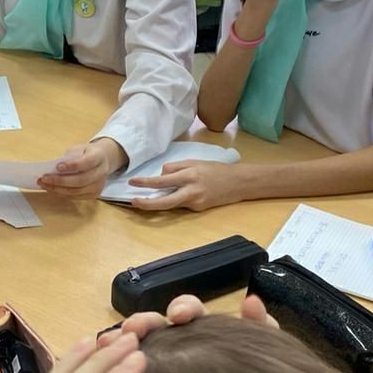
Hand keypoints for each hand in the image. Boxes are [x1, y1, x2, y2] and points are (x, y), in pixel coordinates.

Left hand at [38, 138, 125, 198]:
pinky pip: (75, 196)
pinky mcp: (93, 194)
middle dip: (60, 181)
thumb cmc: (86, 153)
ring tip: (43, 184)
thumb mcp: (79, 149)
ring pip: (76, 191)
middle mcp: (101, 172)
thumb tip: (53, 169)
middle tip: (44, 178)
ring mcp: (98, 185)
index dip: (72, 165)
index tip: (57, 167)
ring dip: (57, 189)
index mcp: (99, 157)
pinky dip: (61, 193)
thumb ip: (69, 157)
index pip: (87, 162)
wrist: (102, 161)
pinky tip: (51, 188)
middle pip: (81, 180)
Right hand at [96, 293, 277, 349]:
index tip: (178, 316)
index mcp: (205, 337)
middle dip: (144, 322)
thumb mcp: (267, 366)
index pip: (190, 313)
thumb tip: (251, 300)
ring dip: (120, 340)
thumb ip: (262, 335)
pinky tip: (98, 365)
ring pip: (135, 348)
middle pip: (156, 326)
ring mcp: (161, 370)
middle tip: (134, 329)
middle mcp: (180, 349)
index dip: (183, 308)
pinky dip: (109, 364)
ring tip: (108, 343)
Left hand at [129, 159, 247, 211]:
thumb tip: (160, 176)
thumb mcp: (195, 162)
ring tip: (143, 200)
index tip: (133, 182)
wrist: (239, 183)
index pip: (162, 181)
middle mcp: (191, 192)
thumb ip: (176, 168)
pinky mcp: (198, 210)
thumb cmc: (216, 169)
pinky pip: (180, 204)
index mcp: (190, 176)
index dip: (146, 182)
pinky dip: (174, 199)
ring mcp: (195, 203)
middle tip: (133, 202)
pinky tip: (173, 195)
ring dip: (157, 203)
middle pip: (164, 202)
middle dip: (146, 204)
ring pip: (170, 205)